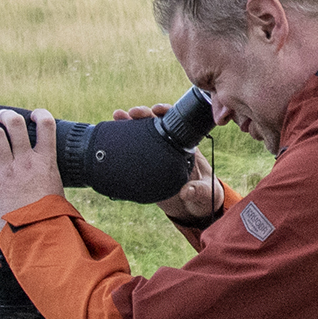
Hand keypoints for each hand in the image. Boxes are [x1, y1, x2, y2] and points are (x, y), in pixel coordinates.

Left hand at [0, 108, 64, 219]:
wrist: (37, 233)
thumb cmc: (49, 215)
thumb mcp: (56, 188)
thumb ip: (47, 173)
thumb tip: (47, 170)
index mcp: (45, 161)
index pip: (46, 125)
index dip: (39, 114)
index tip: (33, 115)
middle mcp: (26, 161)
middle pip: (15, 124)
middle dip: (6, 115)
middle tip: (2, 116)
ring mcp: (8, 171)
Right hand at [111, 103, 220, 223]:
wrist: (192, 207)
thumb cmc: (204, 194)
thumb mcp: (205, 193)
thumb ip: (199, 191)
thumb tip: (187, 191)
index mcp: (187, 145)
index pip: (176, 122)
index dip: (165, 112)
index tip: (157, 110)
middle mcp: (170, 146)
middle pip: (155, 124)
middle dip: (143, 114)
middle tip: (132, 112)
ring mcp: (156, 155)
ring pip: (141, 134)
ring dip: (129, 122)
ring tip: (118, 115)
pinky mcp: (146, 167)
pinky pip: (133, 152)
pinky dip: (123, 142)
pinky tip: (112, 133)